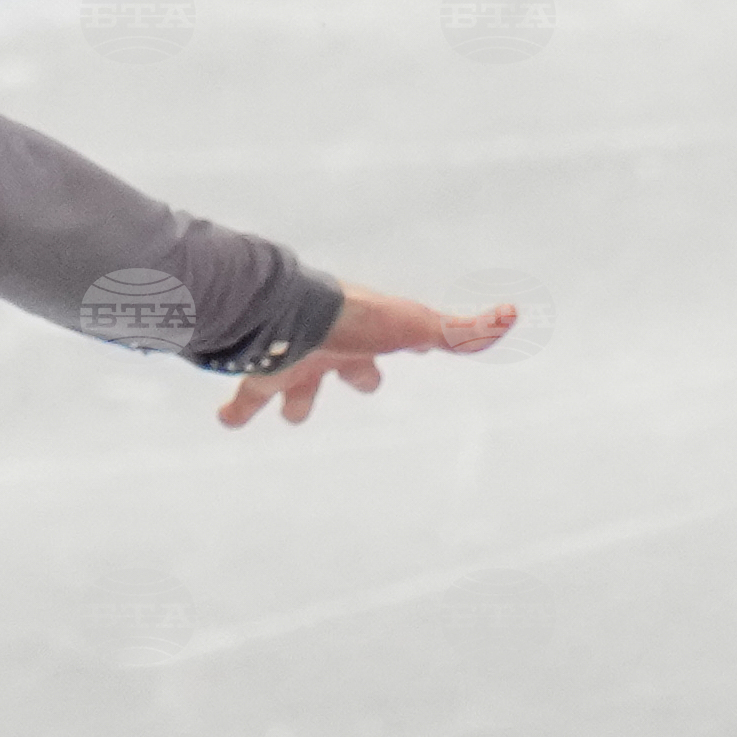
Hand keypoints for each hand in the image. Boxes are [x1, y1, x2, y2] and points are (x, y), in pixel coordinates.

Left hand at [215, 282, 515, 428]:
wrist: (289, 314)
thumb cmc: (355, 319)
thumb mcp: (416, 326)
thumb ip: (463, 331)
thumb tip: (512, 315)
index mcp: (354, 345)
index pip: (371, 358)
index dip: (377, 364)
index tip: (378, 364)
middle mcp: (320, 354)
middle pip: (330, 372)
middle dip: (338, 380)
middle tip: (349, 382)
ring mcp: (286, 367)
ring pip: (281, 390)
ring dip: (277, 399)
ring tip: (261, 409)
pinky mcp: (255, 380)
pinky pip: (242, 403)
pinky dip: (235, 413)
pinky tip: (224, 421)